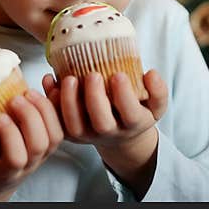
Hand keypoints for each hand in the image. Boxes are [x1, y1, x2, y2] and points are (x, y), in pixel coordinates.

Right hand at [0, 89, 63, 201]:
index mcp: (5, 173)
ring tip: (28, 92)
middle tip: (15, 99)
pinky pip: (62, 125)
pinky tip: (45, 90)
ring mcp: (42, 155)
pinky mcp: (49, 142)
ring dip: (44, 110)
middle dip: (30, 117)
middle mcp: (28, 165)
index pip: (16, 159)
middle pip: (40, 143)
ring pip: (55, 134)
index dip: (11, 137)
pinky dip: (56, 106)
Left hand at [42, 69, 168, 196]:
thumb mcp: (155, 103)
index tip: (119, 74)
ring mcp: (87, 135)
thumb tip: (151, 74)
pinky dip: (51, 101)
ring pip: (75, 126)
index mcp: (133, 124)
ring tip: (69, 78)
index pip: (131, 115)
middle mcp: (109, 132)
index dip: (124, 97)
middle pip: (101, 123)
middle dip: (95, 99)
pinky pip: (57, 121)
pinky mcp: (70, 133)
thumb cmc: (137, 109)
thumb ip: (158, 90)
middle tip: (92, 74)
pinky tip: (50, 79)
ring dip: (69, 102)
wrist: (120, 132)